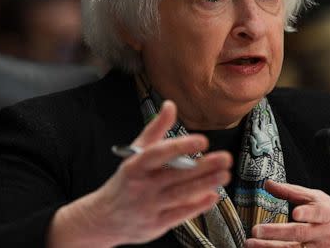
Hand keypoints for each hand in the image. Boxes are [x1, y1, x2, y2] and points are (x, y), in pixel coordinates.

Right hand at [48, 100, 232, 246]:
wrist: (104, 218)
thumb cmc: (127, 181)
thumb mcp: (136, 153)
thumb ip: (156, 129)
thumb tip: (170, 105)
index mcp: (135, 165)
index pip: (158, 153)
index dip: (180, 146)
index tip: (202, 141)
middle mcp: (142, 186)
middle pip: (176, 175)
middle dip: (203, 167)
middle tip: (225, 158)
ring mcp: (149, 207)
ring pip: (180, 195)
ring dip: (205, 184)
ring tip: (224, 174)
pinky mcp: (156, 224)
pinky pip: (180, 214)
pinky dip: (198, 205)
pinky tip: (213, 195)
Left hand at [245, 180, 329, 247]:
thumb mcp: (317, 198)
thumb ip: (292, 192)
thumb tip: (267, 183)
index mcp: (324, 213)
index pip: (316, 213)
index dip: (307, 213)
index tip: (296, 213)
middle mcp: (322, 233)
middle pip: (299, 234)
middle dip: (277, 233)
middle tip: (256, 230)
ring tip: (251, 244)